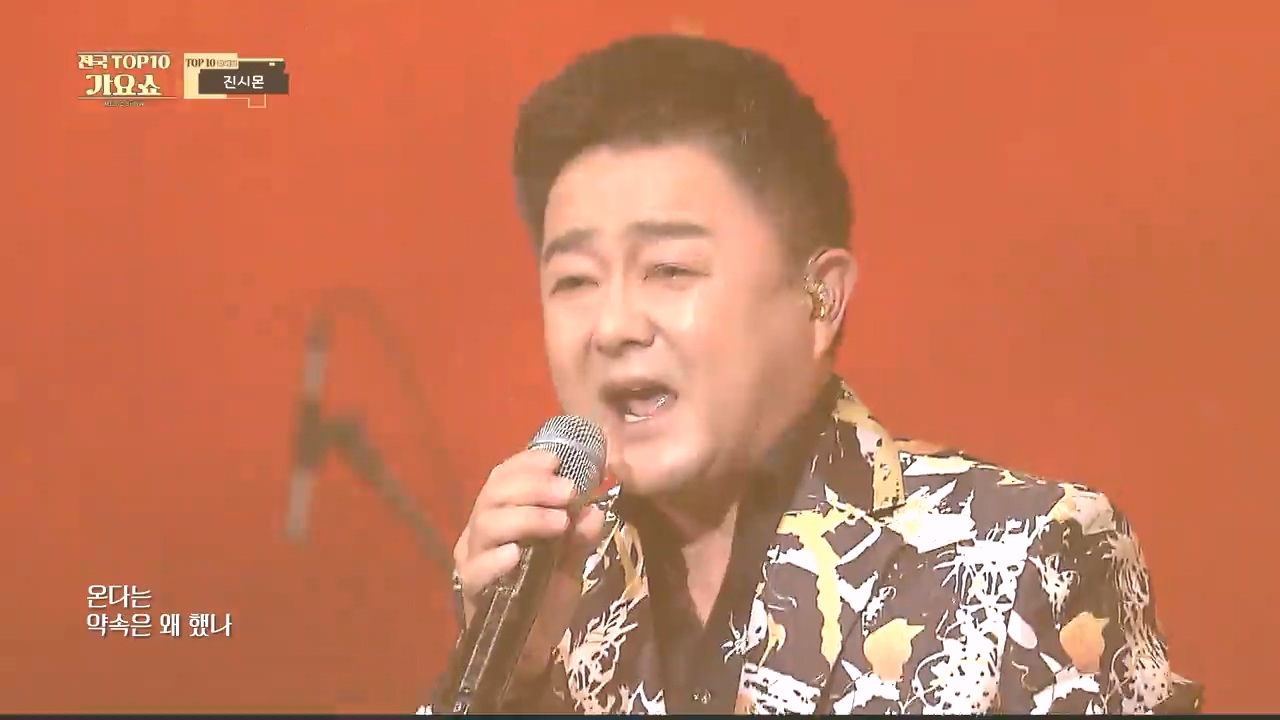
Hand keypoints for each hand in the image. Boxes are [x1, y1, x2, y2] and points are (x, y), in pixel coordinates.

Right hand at [453, 449, 607, 679]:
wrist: (532, 647)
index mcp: (501, 515)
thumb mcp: (571, 562)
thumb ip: (579, 536)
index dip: (527, 463)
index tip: (558, 460)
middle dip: (533, 486)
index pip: (503, 477)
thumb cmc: (546, 595)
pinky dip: (497, 559)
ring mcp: (473, 560)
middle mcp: (480, 532)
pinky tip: (518, 555)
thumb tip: (594, 511)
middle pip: (494, 494)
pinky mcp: (471, 591)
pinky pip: (477, 569)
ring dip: (526, 517)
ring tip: (559, 522)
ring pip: (487, 524)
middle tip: (568, 491)